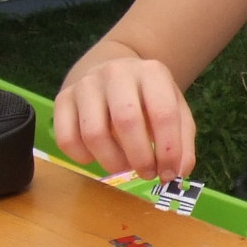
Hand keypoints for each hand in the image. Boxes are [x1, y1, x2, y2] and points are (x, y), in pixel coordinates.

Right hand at [52, 56, 194, 177]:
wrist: (114, 73)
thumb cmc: (148, 98)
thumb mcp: (175, 110)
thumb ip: (182, 142)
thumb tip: (178, 172)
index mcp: (151, 72)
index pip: (163, 114)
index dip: (168, 151)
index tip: (169, 173)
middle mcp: (116, 73)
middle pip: (126, 121)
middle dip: (140, 158)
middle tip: (147, 173)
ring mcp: (86, 84)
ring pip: (93, 133)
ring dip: (112, 161)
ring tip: (123, 166)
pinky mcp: (63, 99)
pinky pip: (67, 138)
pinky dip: (82, 157)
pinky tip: (96, 157)